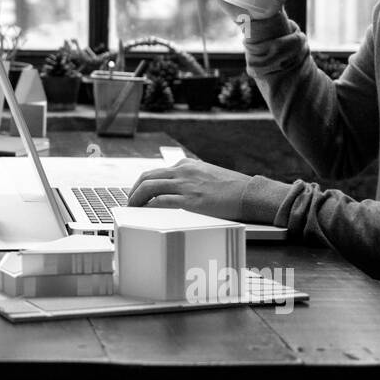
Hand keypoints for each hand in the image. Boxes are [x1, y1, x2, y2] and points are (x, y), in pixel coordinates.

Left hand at [126, 158, 252, 221]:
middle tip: (129, 202)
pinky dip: (149, 207)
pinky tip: (144, 214)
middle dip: (133, 190)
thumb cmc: (233, 189)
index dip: (142, 184)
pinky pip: (161, 202)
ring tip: (132, 210)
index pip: (156, 172)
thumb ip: (192, 180)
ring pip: (150, 187)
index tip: (137, 194)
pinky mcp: (191, 200)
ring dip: (136, 199)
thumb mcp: (208, 176)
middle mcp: (184, 171)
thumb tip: (177, 191)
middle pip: (147, 177)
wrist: (251, 194)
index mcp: (187, 165)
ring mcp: (186, 185)